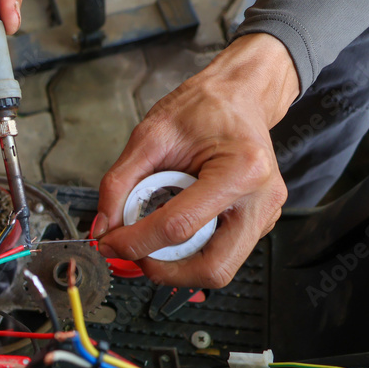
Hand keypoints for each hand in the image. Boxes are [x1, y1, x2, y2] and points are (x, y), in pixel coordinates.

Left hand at [94, 34, 299, 287]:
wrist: (241, 96)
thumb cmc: (204, 108)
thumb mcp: (150, 135)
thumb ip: (119, 182)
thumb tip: (103, 227)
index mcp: (241, 170)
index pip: (179, 227)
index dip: (136, 242)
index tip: (109, 242)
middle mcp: (262, 199)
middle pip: (212, 268)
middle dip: (165, 271)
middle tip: (135, 255)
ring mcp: (265, 215)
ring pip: (219, 269)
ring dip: (178, 266)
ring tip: (153, 239)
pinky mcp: (260, 223)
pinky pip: (222, 255)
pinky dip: (191, 253)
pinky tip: (175, 230)